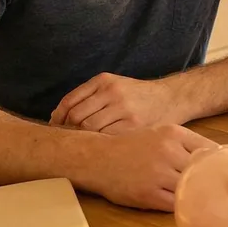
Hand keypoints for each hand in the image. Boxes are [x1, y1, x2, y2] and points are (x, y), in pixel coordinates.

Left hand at [50, 73, 176, 133]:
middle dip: (69, 130)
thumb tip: (58, 115)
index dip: (58, 117)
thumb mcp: (114, 84)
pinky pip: (107, 137)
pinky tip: (101, 145)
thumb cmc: (138, 95)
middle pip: (77, 116)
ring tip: (83, 144)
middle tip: (68, 139)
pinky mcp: (133, 125)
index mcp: (104, 81)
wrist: (171, 98)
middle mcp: (112, 92)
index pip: (70, 101)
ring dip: (84, 137)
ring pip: (90, 128)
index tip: (56, 127)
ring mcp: (123, 109)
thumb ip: (88, 95)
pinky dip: (100, 142)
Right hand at [77, 124, 216, 211]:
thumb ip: (186, 143)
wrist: (98, 159)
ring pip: (192, 188)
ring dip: (200, 195)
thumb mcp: (160, 133)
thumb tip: (217, 155)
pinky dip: (184, 206)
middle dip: (215, 180)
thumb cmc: (132, 146)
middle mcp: (168, 151)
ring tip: (209, 201)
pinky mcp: (149, 195)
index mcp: (173, 134)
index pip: (211, 148)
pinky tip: (188, 207)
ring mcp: (158, 174)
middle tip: (225, 190)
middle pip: (204, 169)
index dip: (223, 162)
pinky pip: (176, 204)